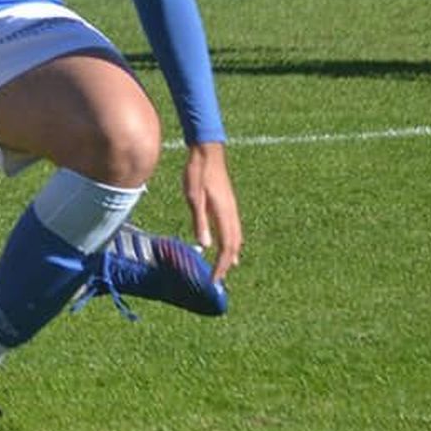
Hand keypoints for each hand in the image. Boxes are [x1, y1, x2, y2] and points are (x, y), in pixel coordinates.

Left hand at [182, 142, 240, 281]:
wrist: (207, 151)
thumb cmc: (197, 172)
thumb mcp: (193, 198)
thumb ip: (200, 222)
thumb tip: (206, 246)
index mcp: (224, 214)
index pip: (226, 247)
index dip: (221, 265)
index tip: (215, 279)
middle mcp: (232, 213)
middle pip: (234, 245)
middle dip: (227, 263)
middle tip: (218, 278)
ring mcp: (232, 207)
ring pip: (236, 237)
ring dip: (230, 253)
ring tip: (224, 267)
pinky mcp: (228, 203)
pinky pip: (233, 228)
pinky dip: (231, 242)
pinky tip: (224, 244)